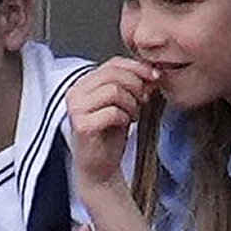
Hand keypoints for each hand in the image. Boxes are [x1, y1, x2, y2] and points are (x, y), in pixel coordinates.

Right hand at [68, 58, 158, 190]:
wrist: (100, 167)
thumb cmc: (110, 135)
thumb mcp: (123, 102)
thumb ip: (131, 84)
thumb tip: (152, 71)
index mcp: (84, 83)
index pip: (113, 63)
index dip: (137, 67)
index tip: (154, 77)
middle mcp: (75, 92)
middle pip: (114, 74)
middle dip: (136, 86)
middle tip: (143, 101)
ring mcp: (76, 109)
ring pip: (114, 91)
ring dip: (132, 103)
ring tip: (133, 114)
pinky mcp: (82, 125)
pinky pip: (113, 111)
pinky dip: (125, 117)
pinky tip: (125, 123)